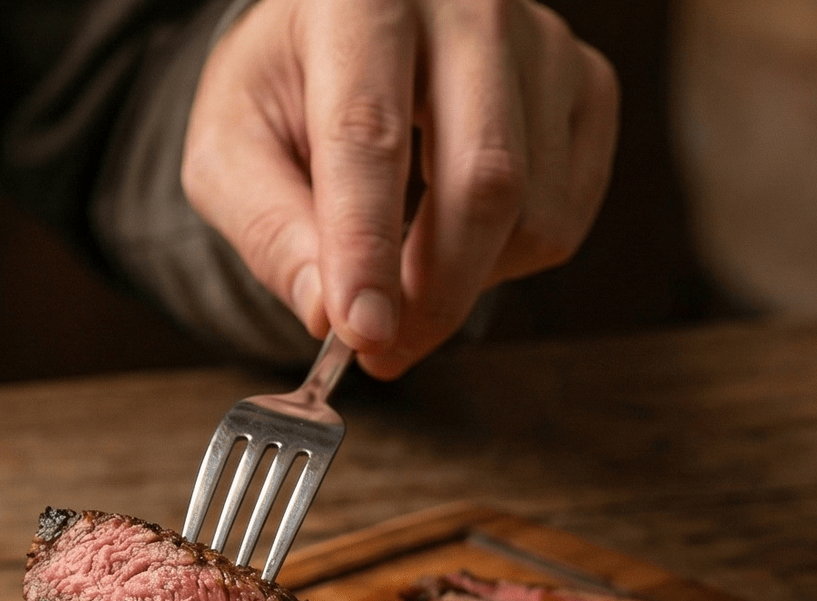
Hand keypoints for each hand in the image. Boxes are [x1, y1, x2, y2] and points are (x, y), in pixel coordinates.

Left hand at [183, 0, 619, 377]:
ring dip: (467, 282)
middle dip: (433, 293)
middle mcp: (468, 7)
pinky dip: (508, 259)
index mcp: (361, 1)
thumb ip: (268, 228)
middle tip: (382, 349)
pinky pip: (566, 214)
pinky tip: (454, 237)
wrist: (351, 35)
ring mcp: (542, 42)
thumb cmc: (288, 86)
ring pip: (534, 209)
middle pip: (483, 178)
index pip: (370, 136)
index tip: (361, 332)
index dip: (365, 247)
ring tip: (403, 274)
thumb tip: (325, 314)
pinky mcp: (585, 83)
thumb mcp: (231, 147)